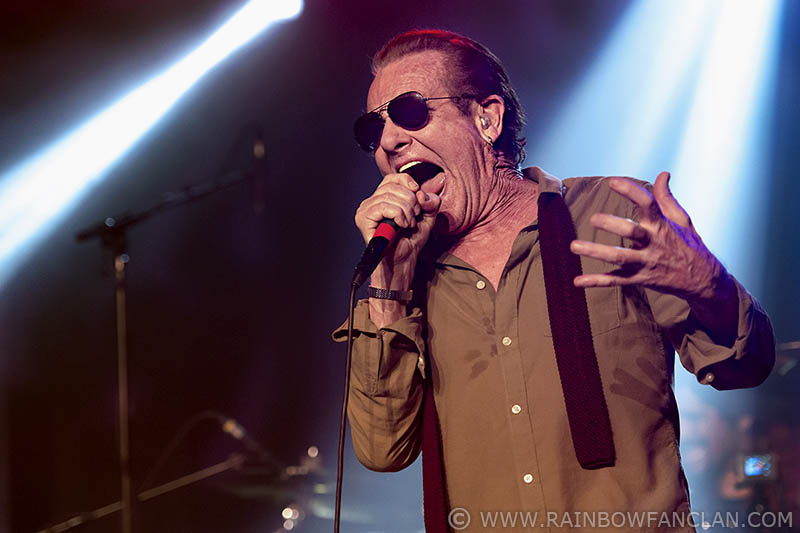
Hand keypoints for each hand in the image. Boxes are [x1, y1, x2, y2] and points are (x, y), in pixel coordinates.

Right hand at [354, 172, 442, 288]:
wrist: (404, 261)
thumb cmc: (411, 241)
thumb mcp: (427, 217)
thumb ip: (431, 200)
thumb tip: (425, 190)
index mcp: (383, 199)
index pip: (392, 178)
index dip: (407, 181)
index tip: (418, 196)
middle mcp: (371, 202)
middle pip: (393, 186)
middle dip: (410, 201)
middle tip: (414, 217)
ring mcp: (365, 209)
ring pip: (389, 196)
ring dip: (406, 211)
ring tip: (408, 224)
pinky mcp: (363, 218)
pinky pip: (383, 206)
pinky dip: (398, 215)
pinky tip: (401, 226)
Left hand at [569, 172, 729, 303]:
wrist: (702, 279)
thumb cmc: (688, 244)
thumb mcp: (682, 219)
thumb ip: (667, 198)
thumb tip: (663, 174)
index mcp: (661, 225)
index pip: (648, 204)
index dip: (631, 192)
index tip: (613, 181)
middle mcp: (653, 243)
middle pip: (631, 232)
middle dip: (612, 224)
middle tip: (593, 218)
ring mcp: (645, 262)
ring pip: (618, 257)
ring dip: (596, 252)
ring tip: (574, 246)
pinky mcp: (639, 278)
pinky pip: (615, 281)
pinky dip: (596, 282)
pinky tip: (577, 281)